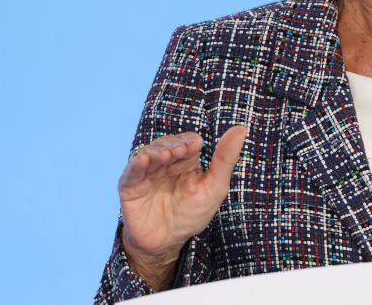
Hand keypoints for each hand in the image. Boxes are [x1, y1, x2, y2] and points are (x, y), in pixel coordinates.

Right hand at [117, 125, 247, 289]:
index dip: (190, 142)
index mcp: (187, 160)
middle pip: (168, 144)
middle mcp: (166, 162)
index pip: (188, 141)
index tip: (195, 146)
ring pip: (149, 152)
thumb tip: (241, 129)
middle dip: (174, 145)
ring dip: (157, 151)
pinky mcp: (130, 186)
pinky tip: (143, 161)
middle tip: (180, 151)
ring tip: (166, 156)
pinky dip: (136, 164)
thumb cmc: (192, 214)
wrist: (167, 242)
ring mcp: (147, 172)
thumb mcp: (214, 187)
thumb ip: (225, 159)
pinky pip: (131, 171)